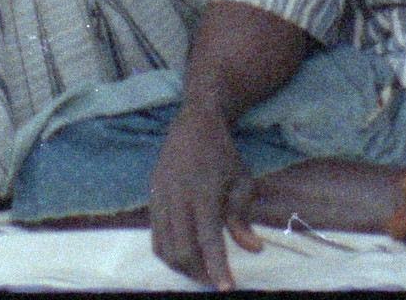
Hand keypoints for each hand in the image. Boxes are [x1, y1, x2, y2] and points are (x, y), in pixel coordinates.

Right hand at [149, 103, 263, 290]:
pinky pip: (155, 235)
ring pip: (164, 247)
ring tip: (200, 272)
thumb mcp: (242, 181)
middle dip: (198, 274)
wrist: (194, 123)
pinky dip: (168, 253)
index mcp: (205, 192)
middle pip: (181, 250)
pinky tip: (183, 255)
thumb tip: (254, 248)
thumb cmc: (224, 154)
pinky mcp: (152, 197)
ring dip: (182, 267)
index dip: (216, 267)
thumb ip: (243, 217)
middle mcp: (179, 196)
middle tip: (215, 282)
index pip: (209, 239)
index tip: (226, 288)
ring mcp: (161, 196)